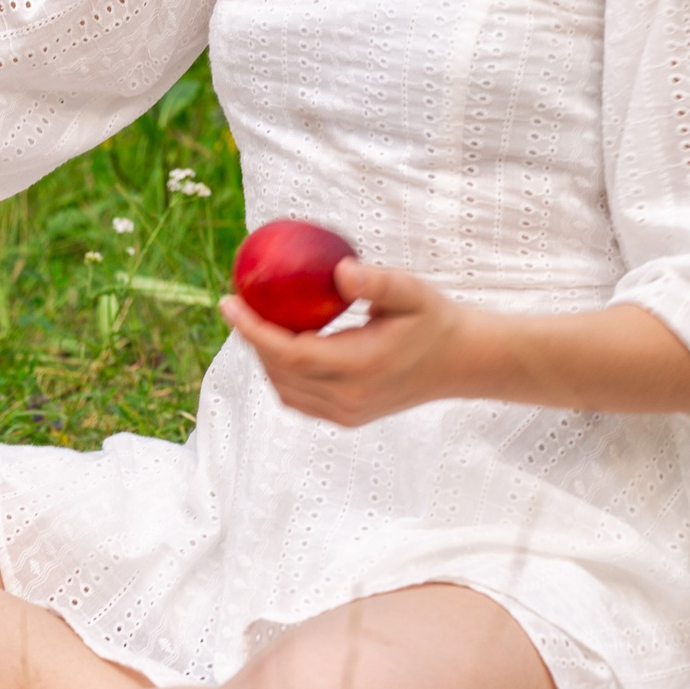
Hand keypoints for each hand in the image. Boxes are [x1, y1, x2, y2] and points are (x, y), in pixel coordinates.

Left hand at [219, 259, 484, 426]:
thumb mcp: (412, 291)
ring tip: (256, 322)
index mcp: (359, 367)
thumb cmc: (435, 319)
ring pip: (286, 390)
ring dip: (266, 359)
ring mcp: (348, 413)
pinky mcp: (350, 418)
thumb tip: (338, 270)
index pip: (288, 352)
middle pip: (279, 372)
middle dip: (251, 341)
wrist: (462, 363)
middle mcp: (348, 398)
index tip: (227, 302)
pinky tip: (282, 345)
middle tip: (236, 304)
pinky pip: (301, 399)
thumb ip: (377, 282)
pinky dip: (284, 374)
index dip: (252, 330)